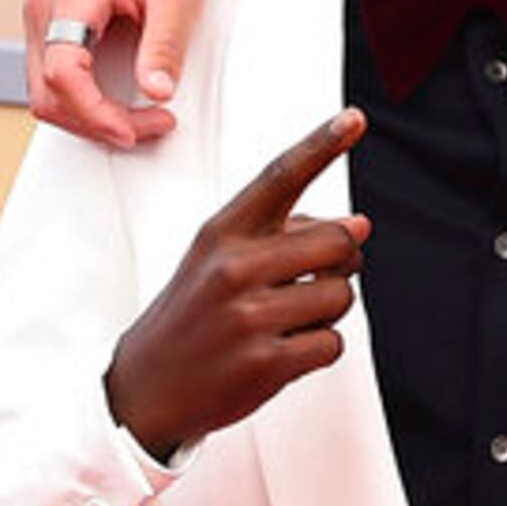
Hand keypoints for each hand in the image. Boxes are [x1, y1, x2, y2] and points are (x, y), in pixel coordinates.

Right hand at [24, 0, 253, 143]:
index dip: (96, 113)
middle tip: (152, 126)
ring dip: (90, 114)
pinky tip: (123, 101)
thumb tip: (157, 92)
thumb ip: (164, 44)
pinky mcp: (55, 22)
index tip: (136, 128)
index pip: (62, 74)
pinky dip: (85, 98)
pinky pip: (56, 75)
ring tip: (143, 117)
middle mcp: (44, 6)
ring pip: (47, 91)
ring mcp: (45, 15)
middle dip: (97, 122)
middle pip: (47, 92)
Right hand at [104, 116, 371, 457]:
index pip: (281, 177)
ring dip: (329, 310)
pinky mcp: (266, 361)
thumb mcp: (218, 260)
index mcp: (222, 232)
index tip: (355, 119)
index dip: (322, 144)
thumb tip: (359, 224)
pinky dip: (319, 349)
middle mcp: (234, 267)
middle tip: (315, 278)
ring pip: (342, 295)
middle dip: (343, 261)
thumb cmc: (192, 316)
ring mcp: (250, 315)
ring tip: (287, 321)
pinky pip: (333, 343)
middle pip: (339, 241)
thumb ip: (283, 236)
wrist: (147, 386)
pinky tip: (284, 351)